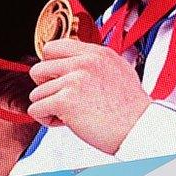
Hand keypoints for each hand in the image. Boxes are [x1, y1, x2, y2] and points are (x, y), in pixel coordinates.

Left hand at [27, 39, 151, 155]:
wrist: (139, 128)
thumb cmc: (131, 109)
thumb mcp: (118, 70)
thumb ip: (94, 63)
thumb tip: (73, 64)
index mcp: (96, 53)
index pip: (53, 47)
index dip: (49, 65)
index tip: (55, 79)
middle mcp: (83, 63)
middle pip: (39, 69)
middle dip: (44, 87)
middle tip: (60, 99)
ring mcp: (73, 80)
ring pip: (36, 93)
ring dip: (47, 107)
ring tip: (67, 115)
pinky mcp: (65, 101)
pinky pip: (36, 109)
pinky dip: (45, 120)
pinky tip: (63, 123)